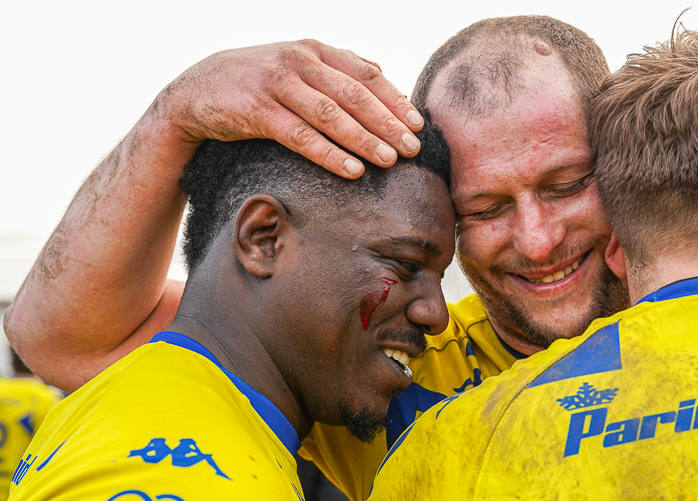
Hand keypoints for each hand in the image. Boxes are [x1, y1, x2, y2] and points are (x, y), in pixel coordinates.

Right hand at [157, 39, 423, 177]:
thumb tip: (384, 78)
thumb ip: (336, 71)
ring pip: (331, 115)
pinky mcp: (257, 111)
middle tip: (412, 148)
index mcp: (315, 50)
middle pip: (354, 95)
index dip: (394, 100)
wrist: (196, 90)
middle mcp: (299, 61)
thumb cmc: (258, 84)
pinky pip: (301, 136)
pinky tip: (351, 170)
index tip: (418, 124)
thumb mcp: (297, 67)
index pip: (365, 74)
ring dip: (364, 140)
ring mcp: (277, 84)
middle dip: (387, 123)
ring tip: (389, 161)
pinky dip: (329, 154)